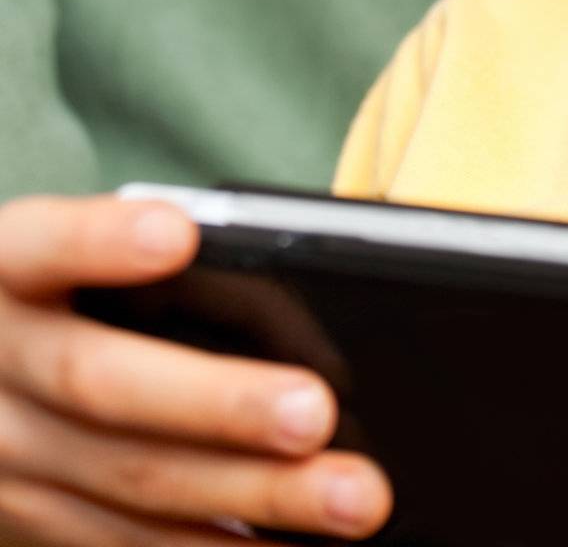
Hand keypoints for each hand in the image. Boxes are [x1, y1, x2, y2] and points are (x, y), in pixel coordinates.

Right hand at [0, 194, 392, 544]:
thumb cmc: (67, 278)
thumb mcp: (75, 246)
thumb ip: (144, 249)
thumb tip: (289, 269)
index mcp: (10, 267)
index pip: (44, 245)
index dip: (102, 241)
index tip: (179, 235)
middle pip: (104, 385)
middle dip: (221, 405)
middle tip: (316, 415)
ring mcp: (8, 452)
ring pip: (131, 480)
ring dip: (252, 496)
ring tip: (350, 500)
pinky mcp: (27, 517)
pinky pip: (124, 540)